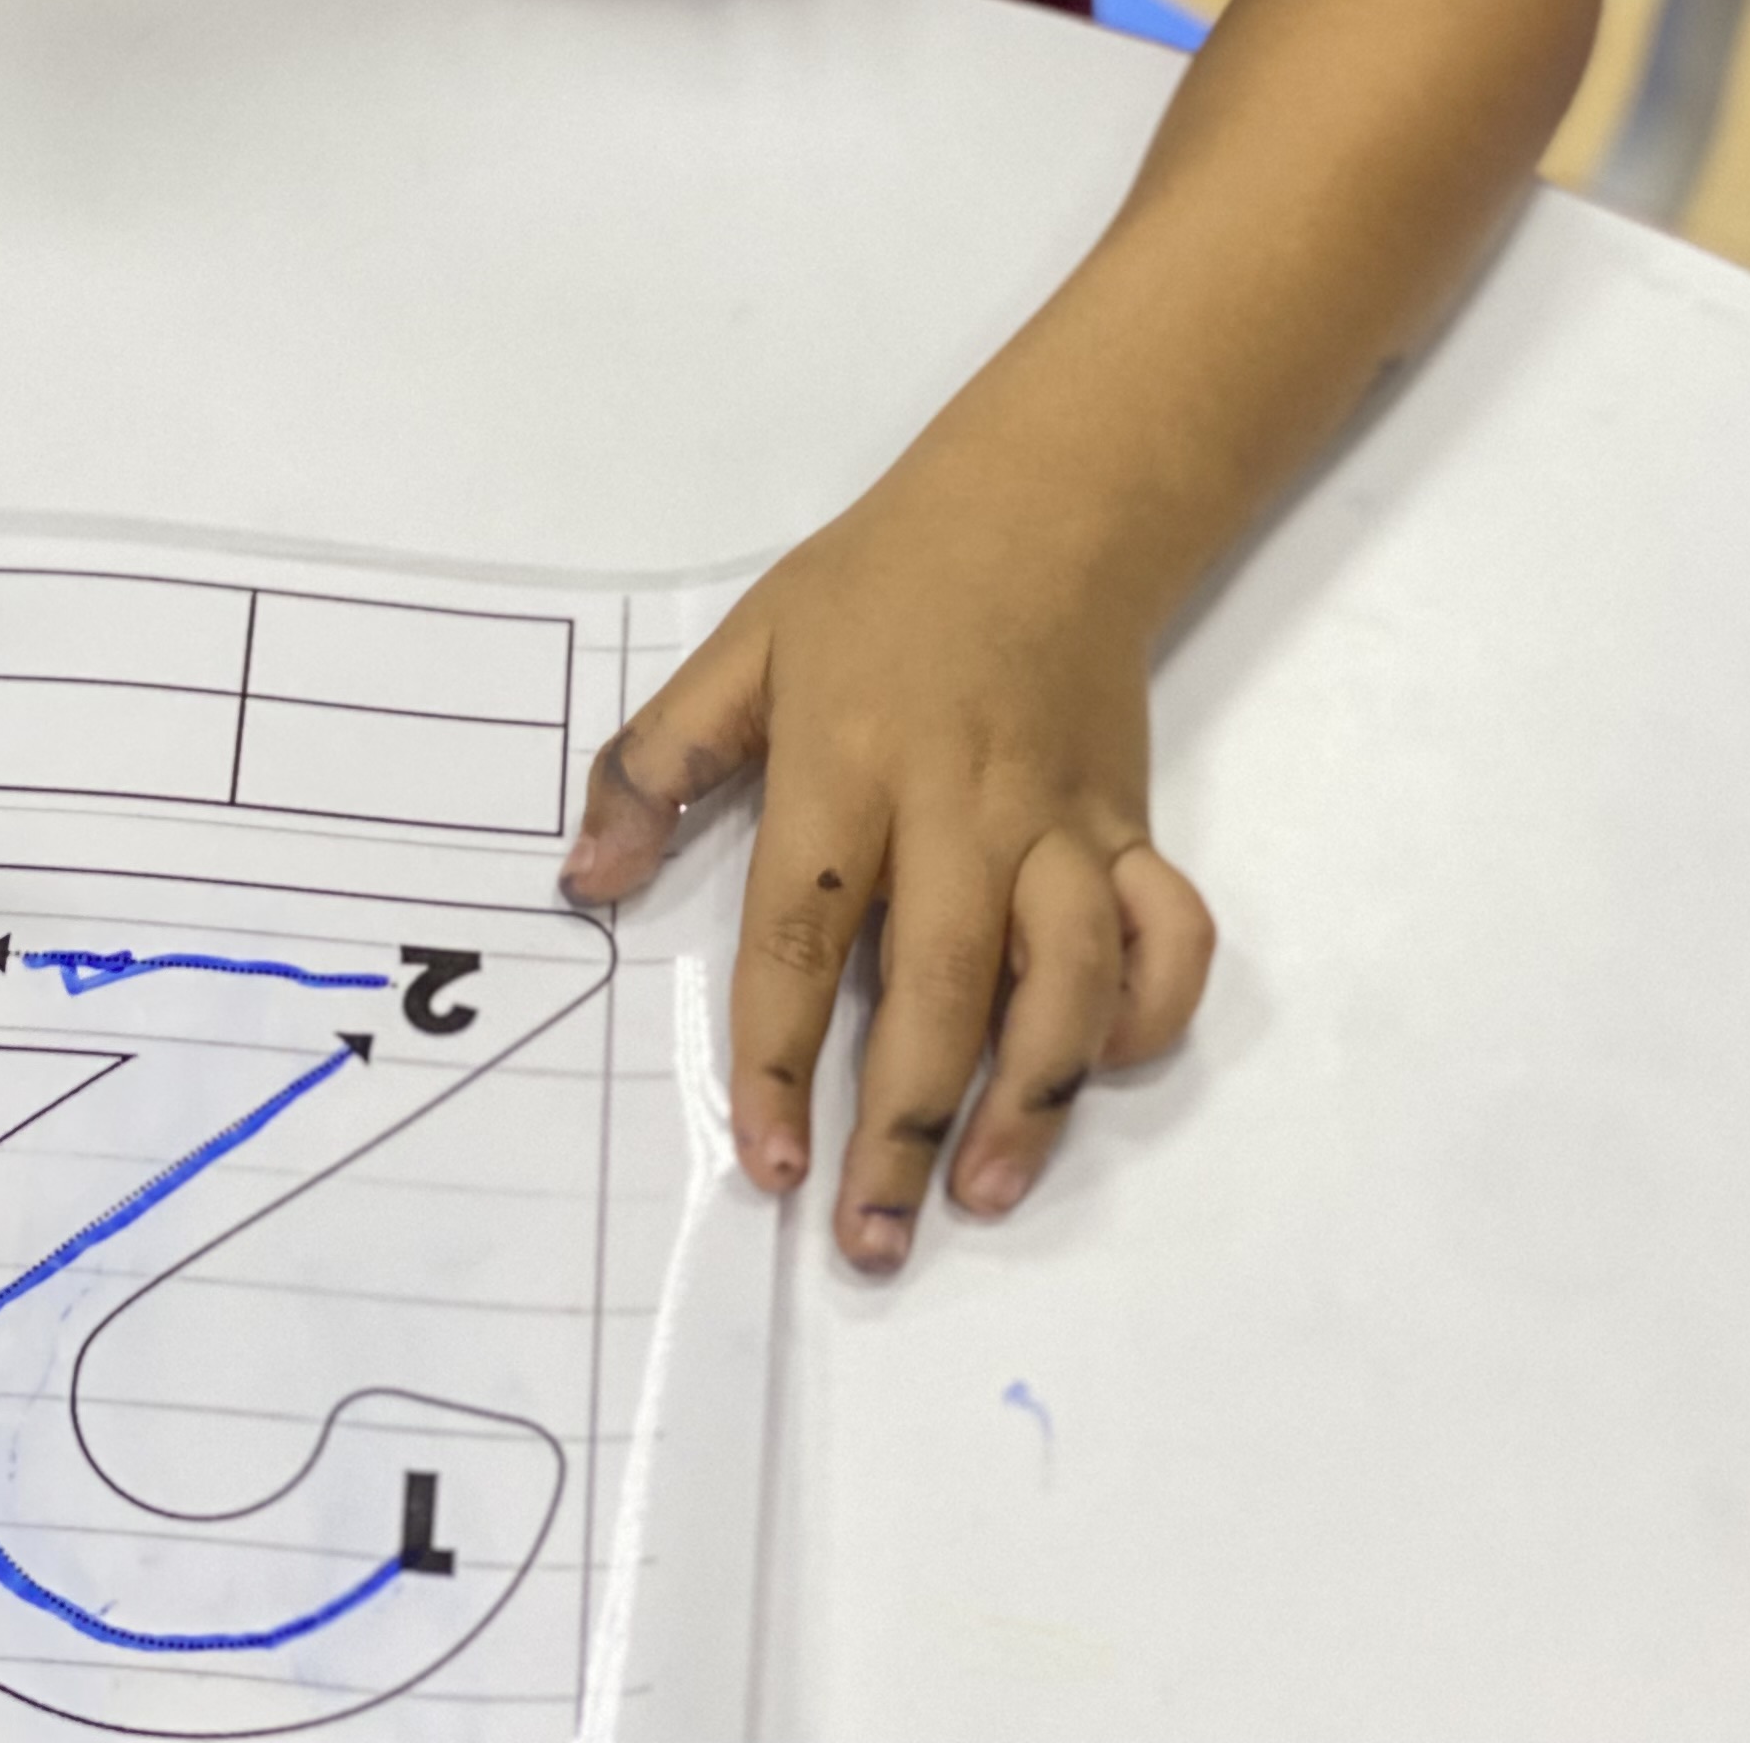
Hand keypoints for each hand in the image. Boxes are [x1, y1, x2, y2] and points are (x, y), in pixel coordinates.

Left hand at [561, 447, 1214, 1275]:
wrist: (1039, 509)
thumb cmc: (876, 587)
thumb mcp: (745, 646)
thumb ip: (656, 761)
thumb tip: (584, 880)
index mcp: (846, 764)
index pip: (802, 933)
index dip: (779, 1058)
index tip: (767, 1164)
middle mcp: (959, 806)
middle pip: (939, 985)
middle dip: (903, 1124)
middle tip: (872, 1240)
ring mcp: (1056, 822)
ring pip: (1065, 979)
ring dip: (1033, 1099)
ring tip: (983, 1193)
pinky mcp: (1129, 826)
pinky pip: (1166, 934)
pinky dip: (1149, 1010)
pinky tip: (1100, 1069)